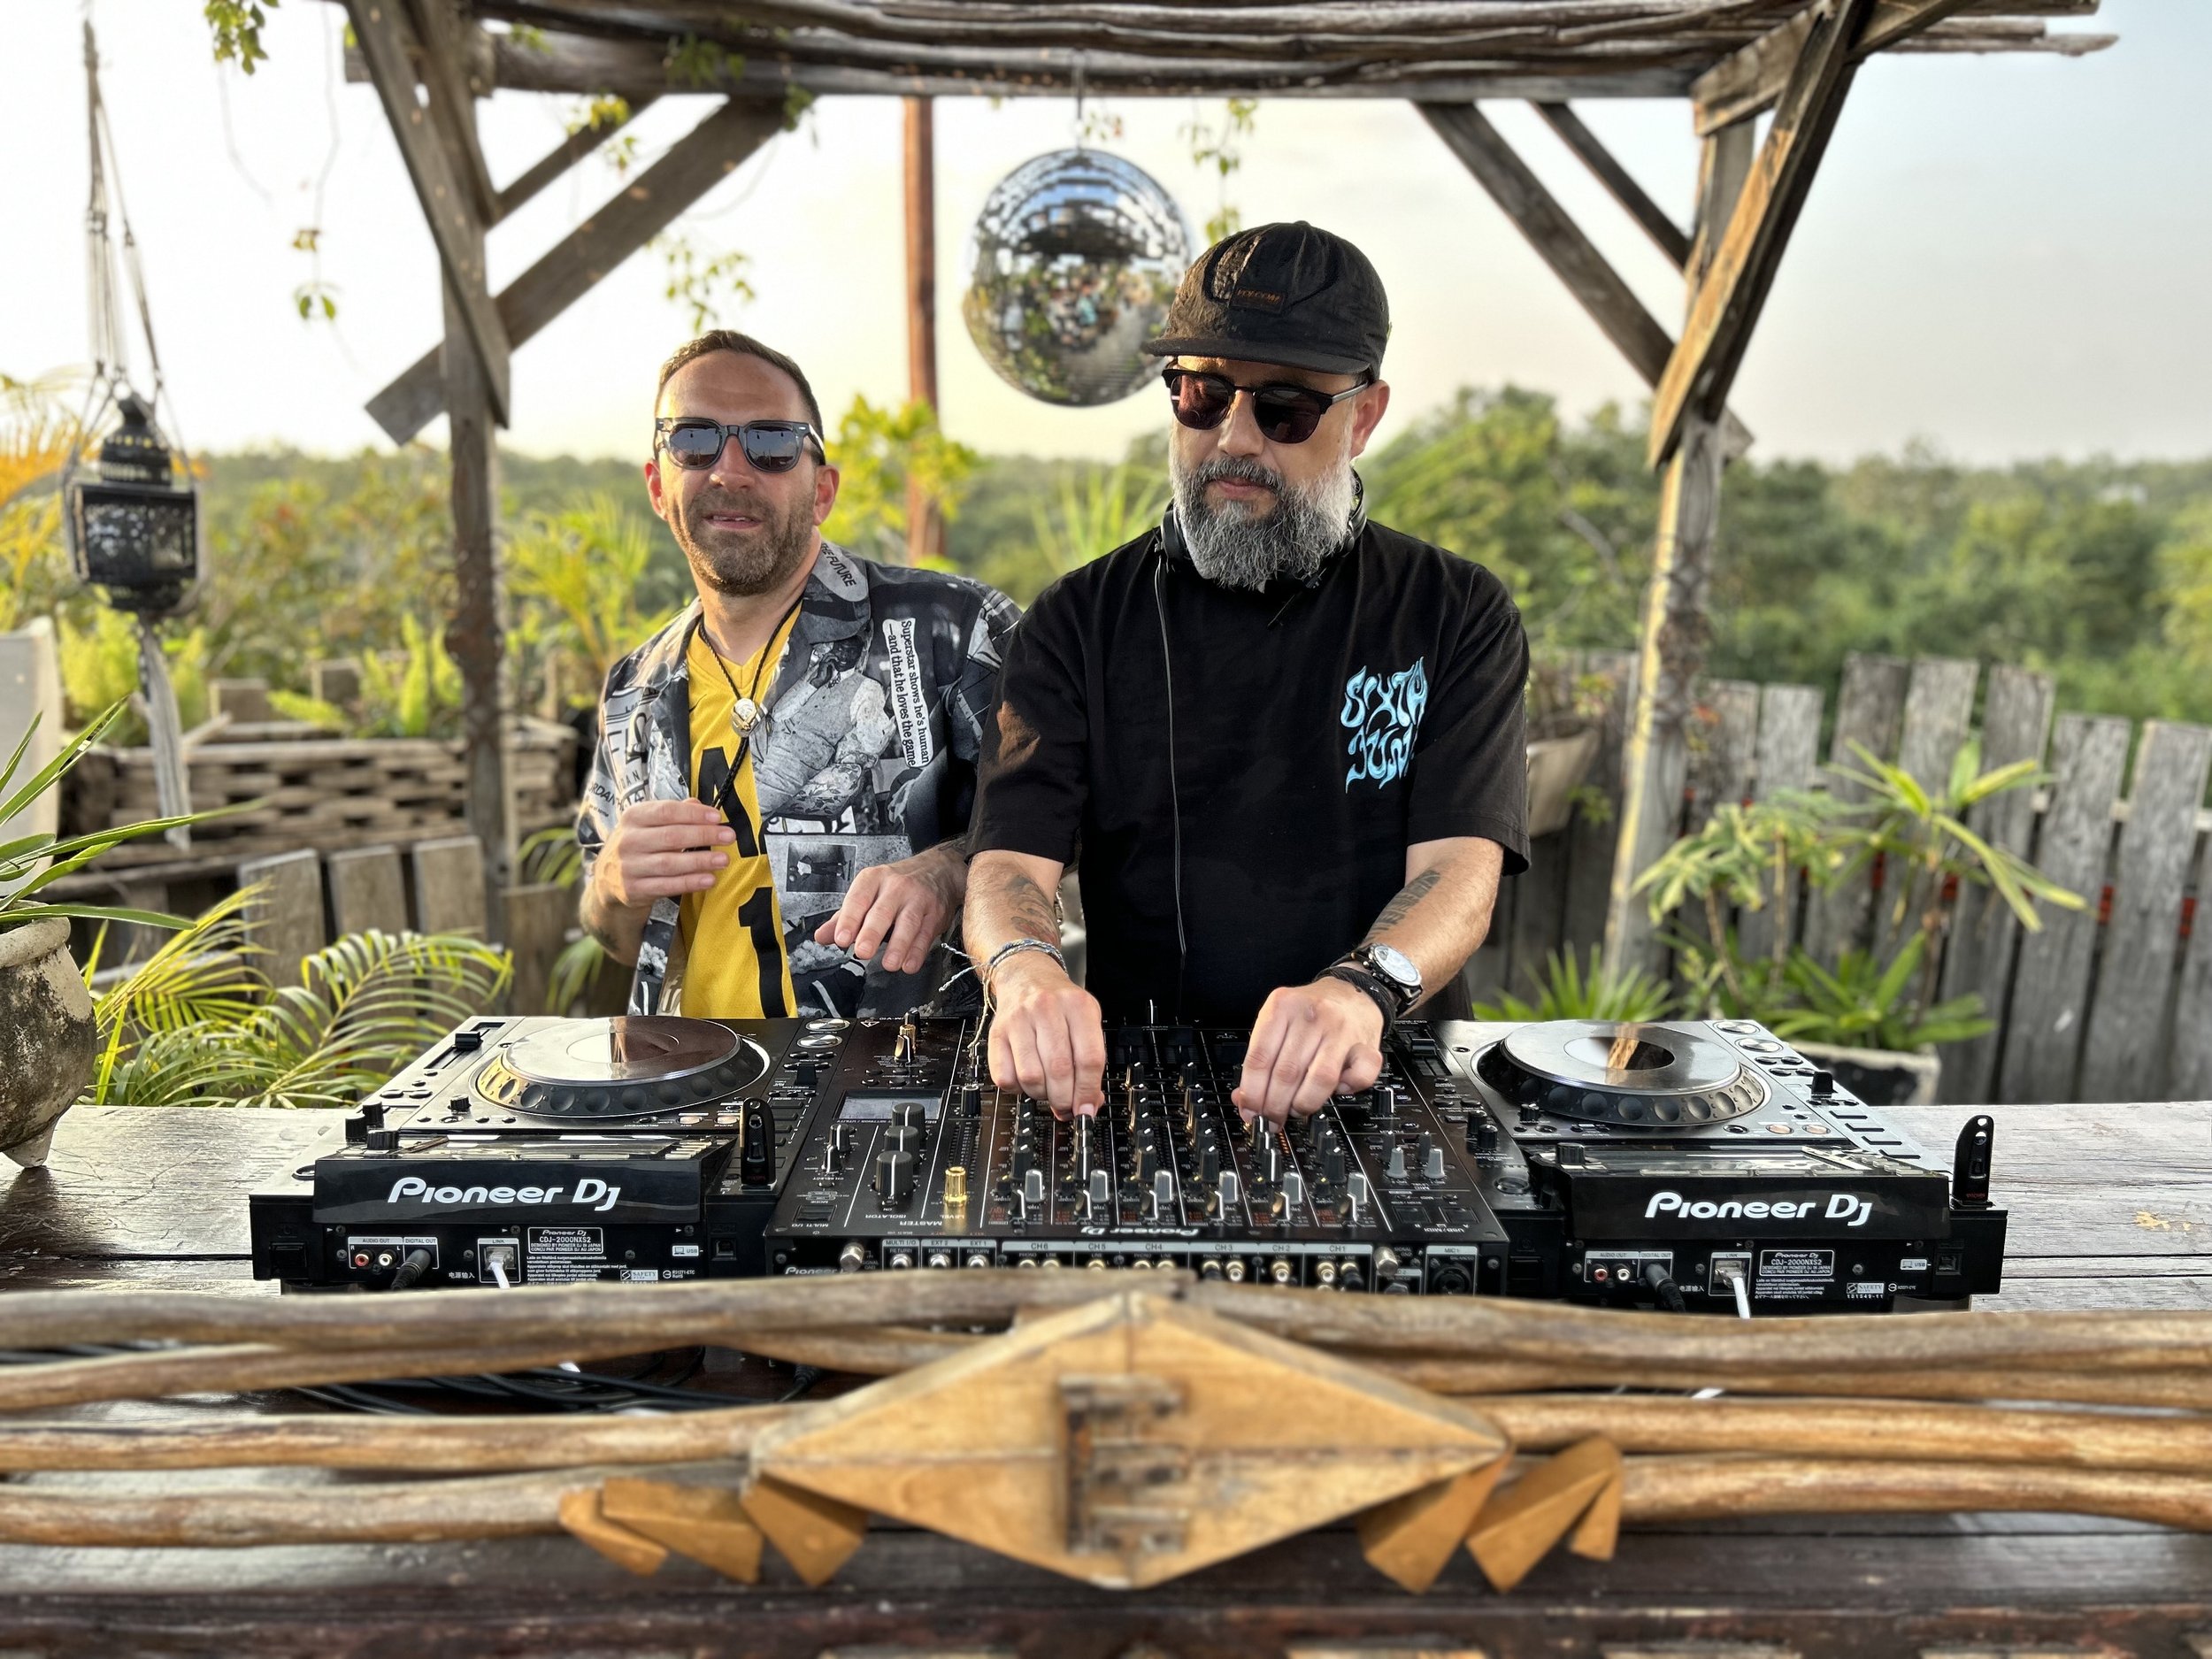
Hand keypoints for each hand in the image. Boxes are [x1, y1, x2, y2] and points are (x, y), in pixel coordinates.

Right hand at [594, 798, 733, 910]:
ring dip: (700, 861)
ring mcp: (629, 866)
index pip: (666, 811)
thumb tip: (698, 804)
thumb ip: (672, 813)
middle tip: (728, 836)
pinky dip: (690, 882)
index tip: (717, 817)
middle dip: (704, 835)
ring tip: (723, 859)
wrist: (606, 881)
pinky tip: (709, 879)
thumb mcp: (646, 824)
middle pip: (671, 836)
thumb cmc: (637, 846)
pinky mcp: (634, 890)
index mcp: (633, 818)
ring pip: (670, 863)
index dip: (693, 814)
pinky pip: (667, 886)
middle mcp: (628, 841)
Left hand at [812, 849, 958, 975]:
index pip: (858, 899)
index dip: (849, 920)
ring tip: (889, 964)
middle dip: (872, 933)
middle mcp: (896, 887)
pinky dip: (918, 951)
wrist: (937, 870)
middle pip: (883, 911)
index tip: (841, 938)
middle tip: (862, 952)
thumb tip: (822, 936)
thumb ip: (844, 917)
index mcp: (873, 879)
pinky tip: (909, 964)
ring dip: (899, 945)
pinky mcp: (935, 914)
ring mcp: (918, 899)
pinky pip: (926, 933)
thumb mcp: (868, 893)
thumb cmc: (896, 885)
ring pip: (908, 922)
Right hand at [987, 952, 1105, 1118]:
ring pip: (1031, 1076)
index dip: (1088, 1091)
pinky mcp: (997, 1033)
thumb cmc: (1060, 1004)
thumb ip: (1091, 1061)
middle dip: (1064, 1099)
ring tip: (1047, 1089)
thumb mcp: (1086, 1021)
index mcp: (1078, 1006)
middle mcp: (1047, 1009)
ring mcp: (1019, 1020)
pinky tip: (1026, 1079)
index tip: (1087, 1109)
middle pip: (1059, 1070)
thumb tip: (1089, 1103)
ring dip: (1041, 1094)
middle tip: (1066, 1106)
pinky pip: (1004, 1076)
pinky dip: (1017, 1088)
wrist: (1026, 976)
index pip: (1089, 1058)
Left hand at [1234, 977, 1384, 1123]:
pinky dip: (1346, 1090)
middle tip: (1272, 1119)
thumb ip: (1260, 1059)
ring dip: (1304, 1104)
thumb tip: (1244, 1101)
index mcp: (1282, 1006)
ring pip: (1320, 1079)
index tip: (1251, 1112)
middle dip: (1276, 1106)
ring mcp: (1341, 1030)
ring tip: (1297, 1109)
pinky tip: (1336, 1089)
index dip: (1252, 1093)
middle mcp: (1312, 1016)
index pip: (1259, 1058)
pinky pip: (1359, 1077)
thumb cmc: (1311, 1012)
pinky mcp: (1366, 1044)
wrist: (1352, 992)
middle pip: (1287, 1073)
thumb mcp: (1277, 1022)